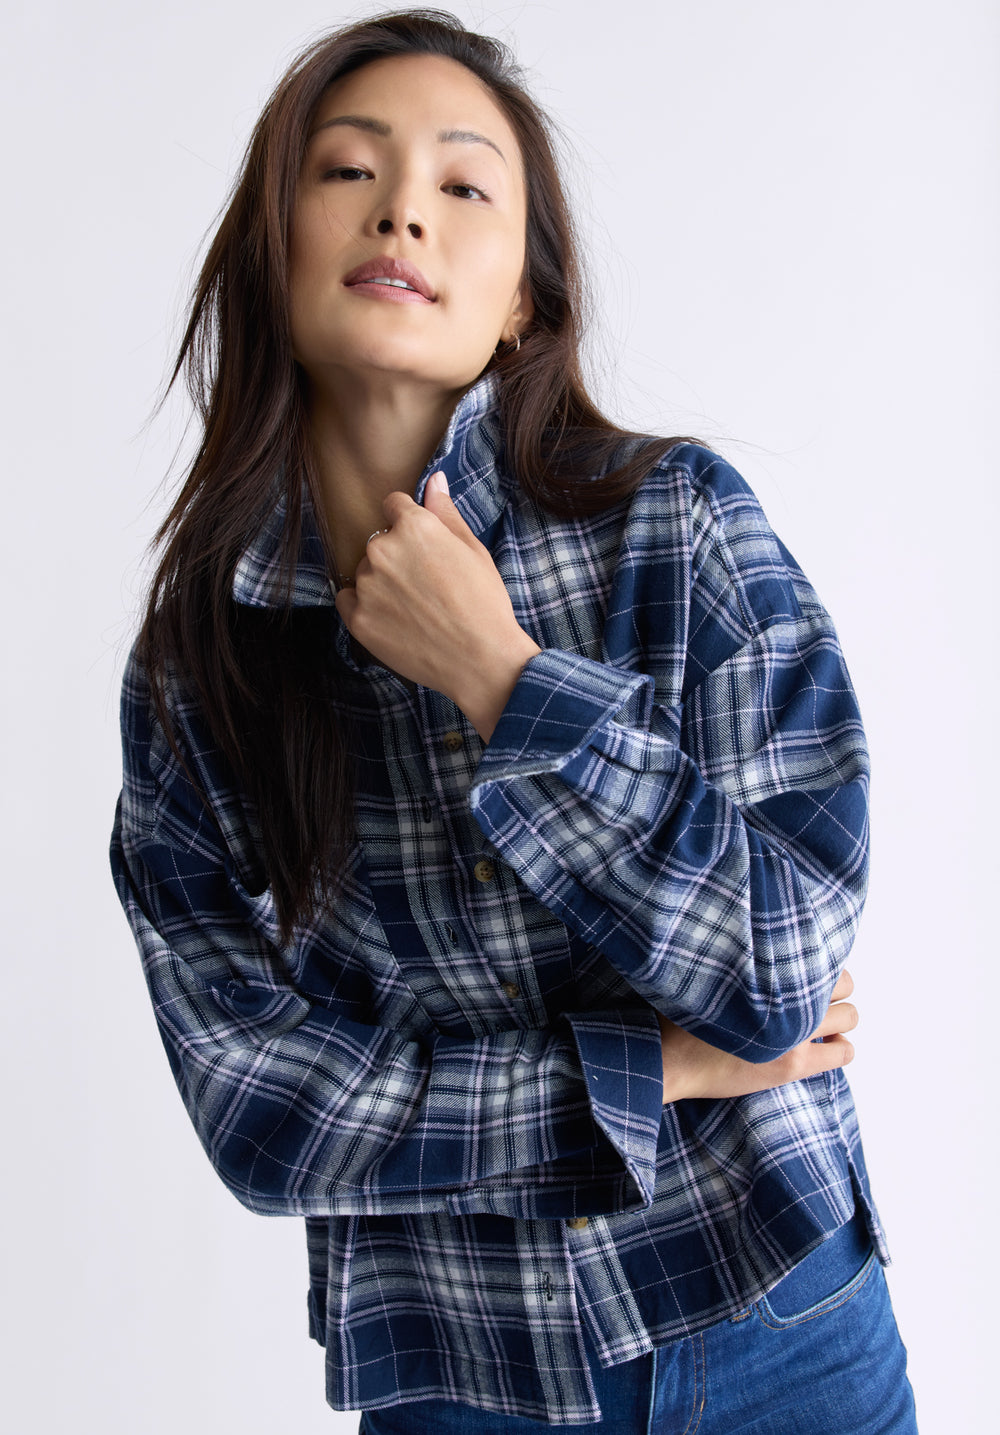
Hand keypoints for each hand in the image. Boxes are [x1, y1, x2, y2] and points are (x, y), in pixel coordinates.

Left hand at [334, 472, 539, 740]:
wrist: (480, 659)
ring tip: (415, 607)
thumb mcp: (473, 550)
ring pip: (365, 571)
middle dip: (397, 556)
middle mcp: (382, 549)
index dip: (410, 525)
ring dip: (382, 582)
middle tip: (426, 585)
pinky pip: (348, 599)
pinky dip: (365, 605)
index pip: (393, 506)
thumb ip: (445, 513)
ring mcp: (367, 585)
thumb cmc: (484, 603)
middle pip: (379, 541)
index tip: (423, 547)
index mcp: (413, 527)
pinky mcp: (357, 618)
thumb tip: (434, 480)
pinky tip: (394, 618)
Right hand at [658, 970, 857, 1103]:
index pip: (818, 956)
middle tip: (818, 996)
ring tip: (822, 1022)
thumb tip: (755, 937)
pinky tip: (827, 1045)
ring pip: (849, 1016)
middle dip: (835, 987)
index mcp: (768, 973)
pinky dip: (842, 1046)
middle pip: (842, 982)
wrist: (672, 1057)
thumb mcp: (712, 973)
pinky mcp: (795, 1065)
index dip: (818, 963)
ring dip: (840, 1018)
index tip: (808, 971)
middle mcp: (787, 1000)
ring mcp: (795, 1034)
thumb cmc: (683, 1014)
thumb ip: (742, 960)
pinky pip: (843, 1053)